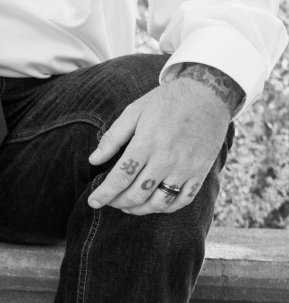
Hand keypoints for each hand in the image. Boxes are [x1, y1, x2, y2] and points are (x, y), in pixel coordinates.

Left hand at [86, 63, 242, 215]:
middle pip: (137, 194)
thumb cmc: (167, 101)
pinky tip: (153, 204)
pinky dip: (165, 208)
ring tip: (127, 206)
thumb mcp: (135, 111)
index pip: (121, 177)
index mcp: (147, 142)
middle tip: (109, 201)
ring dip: (139, 209)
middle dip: (117, 202)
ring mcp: (186, 167)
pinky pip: (182, 200)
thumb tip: (93, 160)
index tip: (93, 202)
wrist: (210, 93)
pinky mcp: (200, 172)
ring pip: (158, 202)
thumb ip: (113, 137)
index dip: (104, 194)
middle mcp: (167, 159)